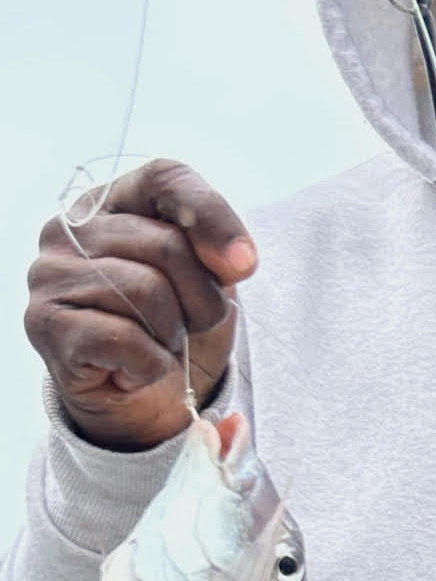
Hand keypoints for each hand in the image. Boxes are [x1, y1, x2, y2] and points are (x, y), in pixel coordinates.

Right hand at [25, 160, 257, 449]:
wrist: (145, 403)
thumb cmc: (173, 330)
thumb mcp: (208, 282)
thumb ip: (217, 254)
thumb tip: (236, 260)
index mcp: (110, 202)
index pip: (165, 178)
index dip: (213, 216)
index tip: (245, 267)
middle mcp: (68, 229)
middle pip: (166, 244)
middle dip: (202, 300)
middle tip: (191, 327)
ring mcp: (50, 275)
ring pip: (147, 292)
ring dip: (173, 335)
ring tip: (159, 347)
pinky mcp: (45, 324)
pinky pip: (126, 339)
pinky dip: (150, 366)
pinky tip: (135, 371)